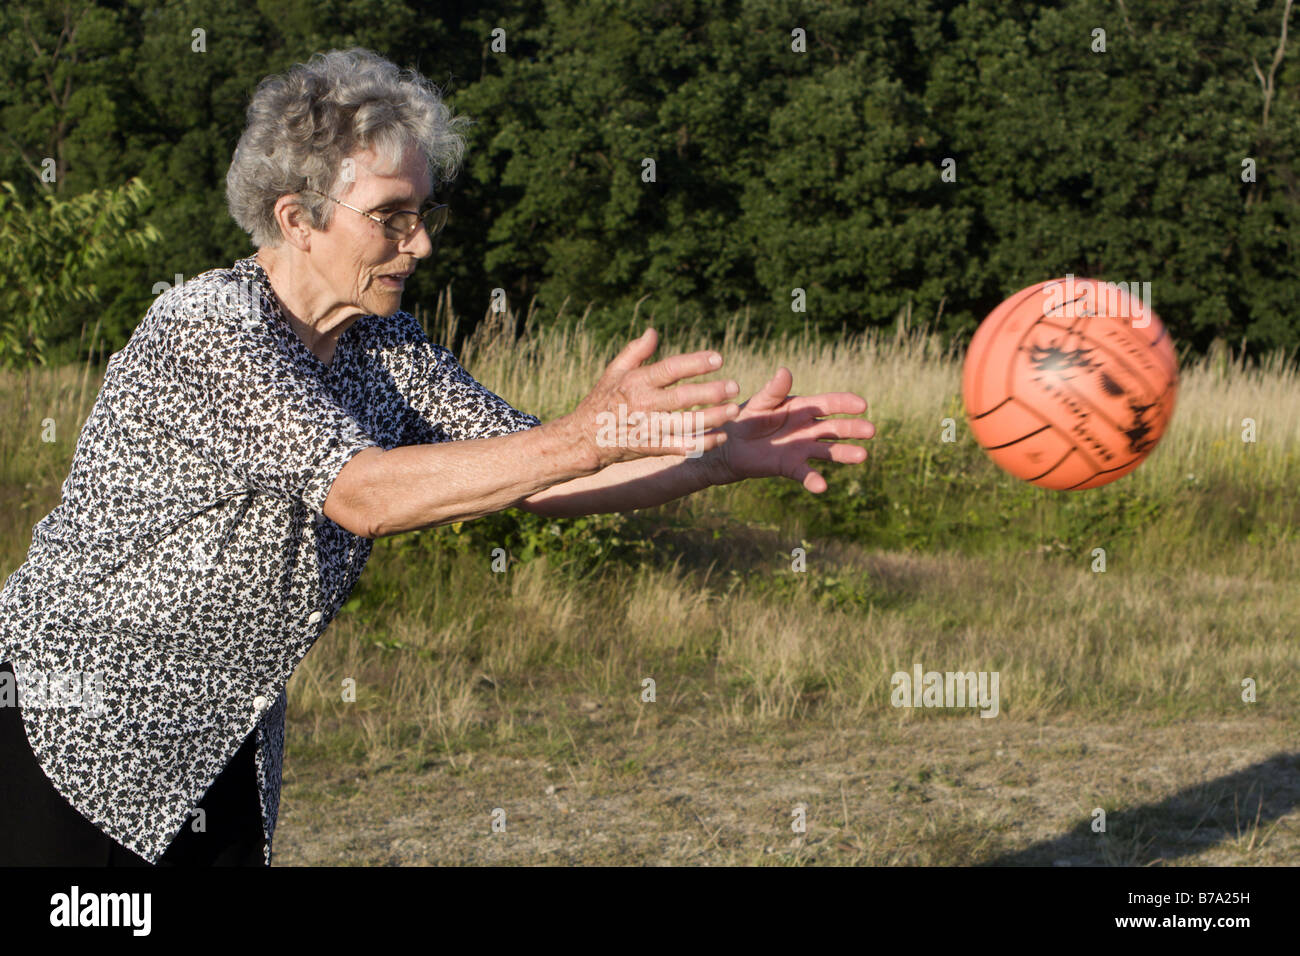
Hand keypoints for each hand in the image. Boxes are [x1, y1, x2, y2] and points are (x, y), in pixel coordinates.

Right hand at [568, 327, 740, 469]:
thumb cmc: (603, 400)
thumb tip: (653, 331)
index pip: (670, 369)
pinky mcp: (650, 448)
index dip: (694, 363)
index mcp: (636, 382)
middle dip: (710, 392)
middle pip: (681, 398)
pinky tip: (720, 437)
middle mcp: (643, 404)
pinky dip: (700, 444)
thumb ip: (635, 351)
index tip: (718, 358)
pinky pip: (679, 447)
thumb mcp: (614, 371)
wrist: (584, 438)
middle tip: (734, 386)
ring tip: (733, 411)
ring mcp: (647, 428)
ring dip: (711, 418)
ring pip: (684, 424)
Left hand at [708, 367, 873, 492]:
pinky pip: (804, 473)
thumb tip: (785, 371)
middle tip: (871, 430)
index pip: (828, 404)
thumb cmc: (745, 418)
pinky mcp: (790, 465)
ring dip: (845, 453)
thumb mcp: (759, 402)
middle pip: (835, 428)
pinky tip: (822, 487)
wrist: (728, 445)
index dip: (845, 403)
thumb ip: (773, 391)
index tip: (862, 405)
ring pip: (828, 450)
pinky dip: (813, 479)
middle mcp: (807, 428)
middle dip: (853, 428)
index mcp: (801, 408)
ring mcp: (801, 448)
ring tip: (863, 456)